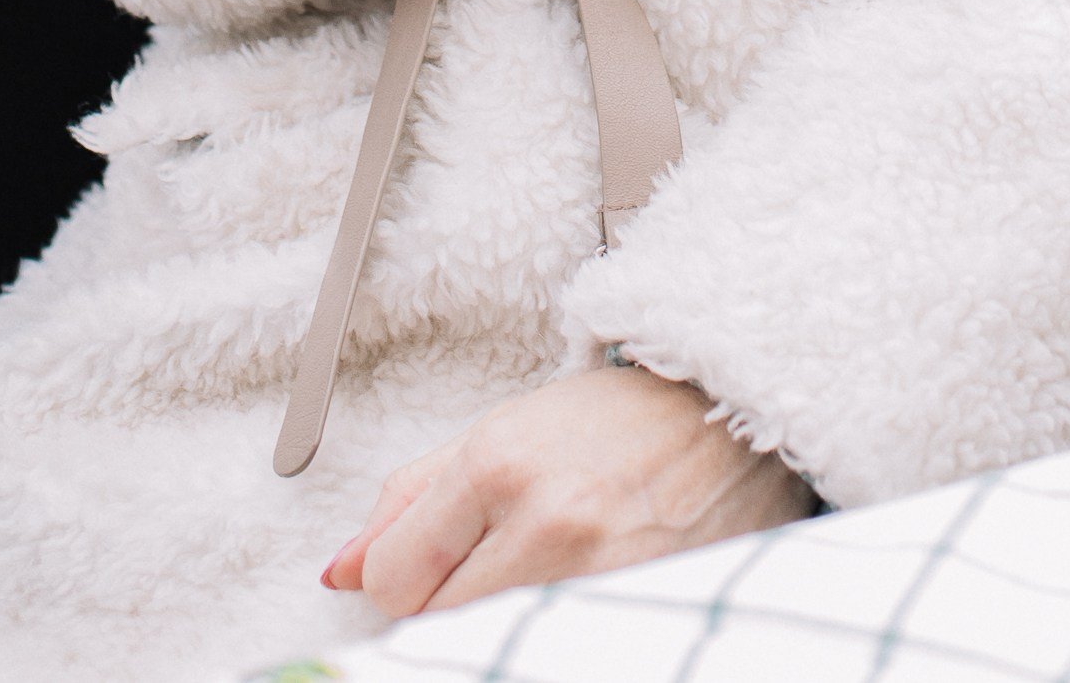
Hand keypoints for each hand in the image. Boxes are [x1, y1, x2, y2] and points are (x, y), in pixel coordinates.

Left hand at [324, 364, 813, 617]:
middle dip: (446, 602)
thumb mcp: (501, 429)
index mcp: (500, 464)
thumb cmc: (614, 421)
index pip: (395, 578)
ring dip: (494, 618)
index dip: (399, 578)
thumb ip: (410, 498)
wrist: (728, 424)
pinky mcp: (631, 615)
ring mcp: (595, 580)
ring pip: (489, 640)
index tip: (426, 564)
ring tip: (534, 573)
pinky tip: (563, 599)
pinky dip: (540, 633)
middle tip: (490, 562)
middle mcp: (545, 526)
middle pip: (436, 622)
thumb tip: (341, 572)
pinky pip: (546, 648)